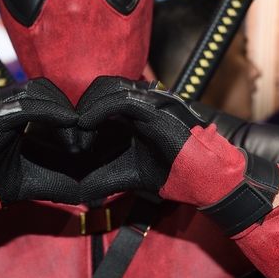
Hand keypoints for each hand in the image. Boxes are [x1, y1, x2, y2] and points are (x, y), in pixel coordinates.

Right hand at [0, 78, 80, 224]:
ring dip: (62, 110)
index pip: (43, 95)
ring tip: (78, 132)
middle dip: (67, 107)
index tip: (87, 129)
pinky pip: (26, 107)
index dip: (65, 108)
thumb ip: (54, 174)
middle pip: (43, 89)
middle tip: (85, 132)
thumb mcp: (29, 178)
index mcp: (6, 114)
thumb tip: (88, 188)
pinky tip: (71, 122)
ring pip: (37, 93)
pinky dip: (52, 113)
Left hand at [77, 76, 246, 205]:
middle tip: (71, 129)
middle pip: (104, 85)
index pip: (105, 93)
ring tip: (78, 128)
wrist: (207, 180)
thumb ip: (103, 176)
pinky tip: (86, 125)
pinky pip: (123, 101)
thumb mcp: (128, 174)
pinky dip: (99, 110)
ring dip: (88, 105)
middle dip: (83, 103)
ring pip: (111, 88)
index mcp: (140, 110)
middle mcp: (147, 101)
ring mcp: (154, 103)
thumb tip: (74, 192)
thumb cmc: (173, 174)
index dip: (85, 107)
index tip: (71, 131)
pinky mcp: (159, 112)